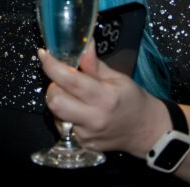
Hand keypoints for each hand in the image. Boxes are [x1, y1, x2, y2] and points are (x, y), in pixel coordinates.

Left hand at [39, 46, 169, 155]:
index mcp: (104, 98)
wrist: (146, 131)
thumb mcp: (117, 78)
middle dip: (53, 86)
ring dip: (58, 101)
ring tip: (73, 96)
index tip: (44, 54)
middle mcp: (93, 119)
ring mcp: (86, 135)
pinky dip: (63, 115)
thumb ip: (94, 64)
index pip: (69, 80)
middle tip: (63, 81)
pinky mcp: (81, 145)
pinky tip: (76, 111)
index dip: (52, 65)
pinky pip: (62, 126)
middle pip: (55, 101)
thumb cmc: (132, 100)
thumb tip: (83, 44)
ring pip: (55, 114)